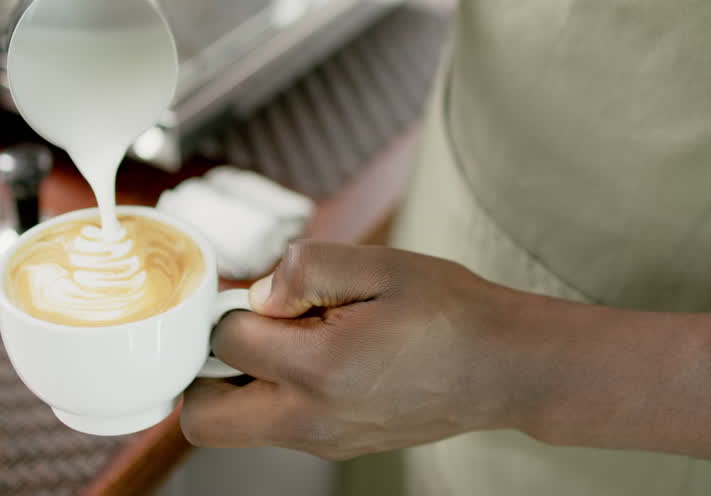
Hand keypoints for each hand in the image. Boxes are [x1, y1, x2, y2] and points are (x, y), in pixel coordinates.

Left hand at [180, 241, 543, 459]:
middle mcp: (312, 419)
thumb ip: (306, 268)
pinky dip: (275, 393)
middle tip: (246, 329)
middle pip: (205, 418)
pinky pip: (275, 427)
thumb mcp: (379, 265)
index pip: (226, 341)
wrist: (505, 367)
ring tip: (293, 338)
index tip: (265, 294)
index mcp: (320, 369)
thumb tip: (259, 294)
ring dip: (241, 383)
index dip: (233, 306)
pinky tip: (318, 355)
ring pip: (237, 428)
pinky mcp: (336, 446)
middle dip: (206, 369)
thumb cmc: (448, 311)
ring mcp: (323, 441)